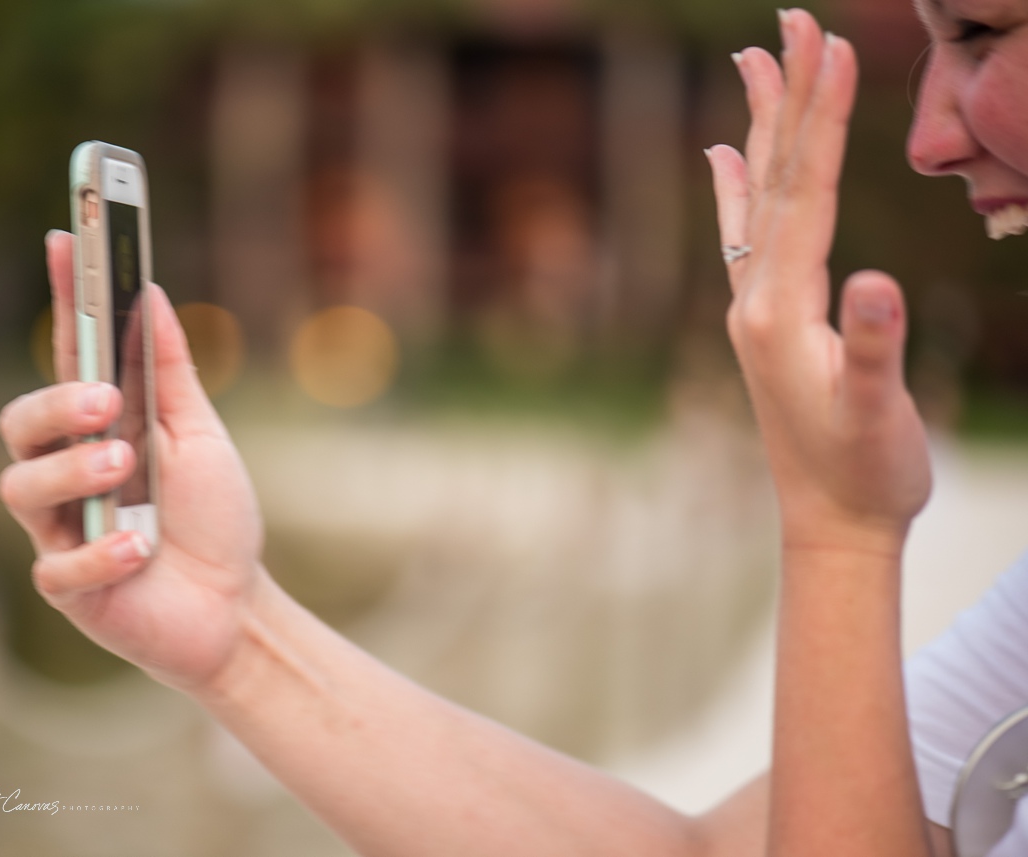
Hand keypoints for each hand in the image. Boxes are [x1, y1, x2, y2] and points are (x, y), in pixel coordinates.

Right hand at [0, 230, 263, 691]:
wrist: (236, 606)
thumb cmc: (215, 518)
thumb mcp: (201, 437)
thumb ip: (172, 374)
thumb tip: (153, 294)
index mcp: (102, 429)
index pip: (71, 356)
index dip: (65, 298)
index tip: (65, 239)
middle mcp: (70, 473)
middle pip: (19, 422)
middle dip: (55, 405)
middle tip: (105, 402)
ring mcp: (63, 529)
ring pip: (21, 487)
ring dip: (74, 472)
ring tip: (126, 469)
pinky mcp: (70, 587)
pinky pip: (57, 568)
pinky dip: (101, 553)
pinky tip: (141, 549)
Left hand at [706, 10, 930, 552]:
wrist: (830, 525)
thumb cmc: (866, 475)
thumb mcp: (878, 414)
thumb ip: (873, 349)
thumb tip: (874, 279)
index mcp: (782, 310)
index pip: (803, 193)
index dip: (820, 118)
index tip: (831, 44)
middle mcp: (756, 299)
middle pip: (772, 179)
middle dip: (787, 97)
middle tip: (792, 20)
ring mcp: (756, 308)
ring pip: (758, 199)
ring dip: (761, 126)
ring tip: (755, 61)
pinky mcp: (765, 323)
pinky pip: (745, 239)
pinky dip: (736, 191)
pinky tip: (724, 156)